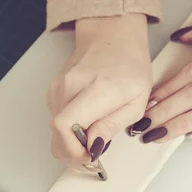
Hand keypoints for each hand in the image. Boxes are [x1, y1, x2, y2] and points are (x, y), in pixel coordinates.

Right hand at [47, 14, 151, 165]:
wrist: (112, 37)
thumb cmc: (130, 67)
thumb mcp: (137, 102)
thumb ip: (112, 126)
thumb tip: (92, 147)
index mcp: (97, 90)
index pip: (65, 126)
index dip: (74, 150)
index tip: (91, 155)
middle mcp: (71, 87)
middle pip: (57, 135)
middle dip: (74, 153)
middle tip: (95, 152)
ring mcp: (58, 88)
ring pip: (57, 131)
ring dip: (74, 141)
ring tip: (97, 130)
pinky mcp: (53, 91)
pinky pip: (58, 120)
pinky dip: (71, 129)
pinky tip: (88, 120)